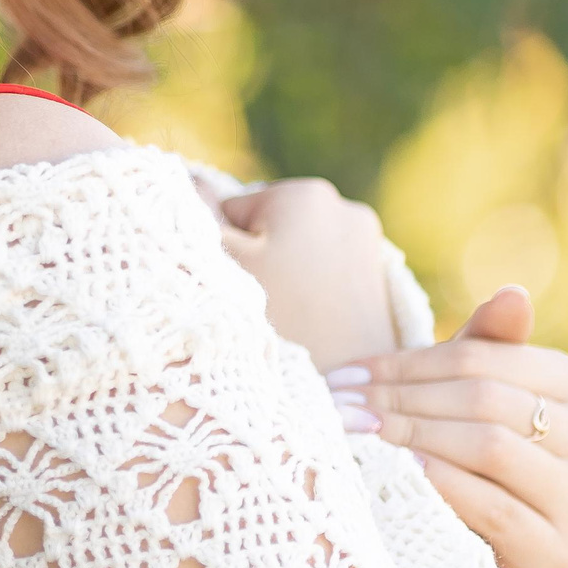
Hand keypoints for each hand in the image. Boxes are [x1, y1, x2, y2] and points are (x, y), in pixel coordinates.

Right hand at [216, 178, 400, 373]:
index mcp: (305, 194)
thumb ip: (201, 212)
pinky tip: (310, 318)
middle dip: (260, 259)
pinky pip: (326, 268)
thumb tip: (188, 175)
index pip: (234, 209)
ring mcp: (368, 241)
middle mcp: (345, 206)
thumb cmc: (281, 324)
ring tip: (287, 315)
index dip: (226, 250)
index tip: (239, 286)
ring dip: (285, 273)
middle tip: (264, 304)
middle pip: (269, 226)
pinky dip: (312, 288)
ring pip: (297, 247)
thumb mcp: (228, 264)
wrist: (348, 391)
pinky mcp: (378, 273)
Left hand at [323, 286, 567, 567]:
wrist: (469, 543)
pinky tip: (402, 473)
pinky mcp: (561, 556)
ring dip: (413, 437)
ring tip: (357, 432)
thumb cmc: (462, 449)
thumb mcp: (467, 391)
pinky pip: (497, 508)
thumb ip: (486, 343)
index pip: (483, 360)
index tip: (349, 374)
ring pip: (491, 448)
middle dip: (402, 400)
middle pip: (484, 400)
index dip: (408, 364)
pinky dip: (443, 485)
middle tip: (341, 405)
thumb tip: (514, 293)